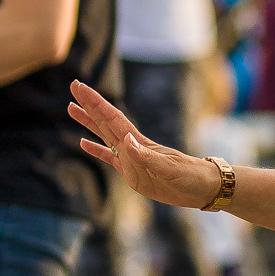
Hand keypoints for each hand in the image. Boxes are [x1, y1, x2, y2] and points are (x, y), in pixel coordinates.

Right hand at [69, 81, 221, 210]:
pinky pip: (109, 158)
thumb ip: (147, 156)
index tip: (80, 87)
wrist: (203, 189)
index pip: (112, 118)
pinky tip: (84, 143)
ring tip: (71, 109)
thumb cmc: (190, 177)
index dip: (95, 103)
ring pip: (104, 135)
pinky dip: (96, 150)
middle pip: (105, 121)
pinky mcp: (132, 172)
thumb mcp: (170, 168)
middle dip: (89, 105)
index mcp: (139, 142)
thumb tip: (126, 140)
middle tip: (73, 86)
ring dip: (88, 122)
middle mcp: (133, 146)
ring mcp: (132, 158)